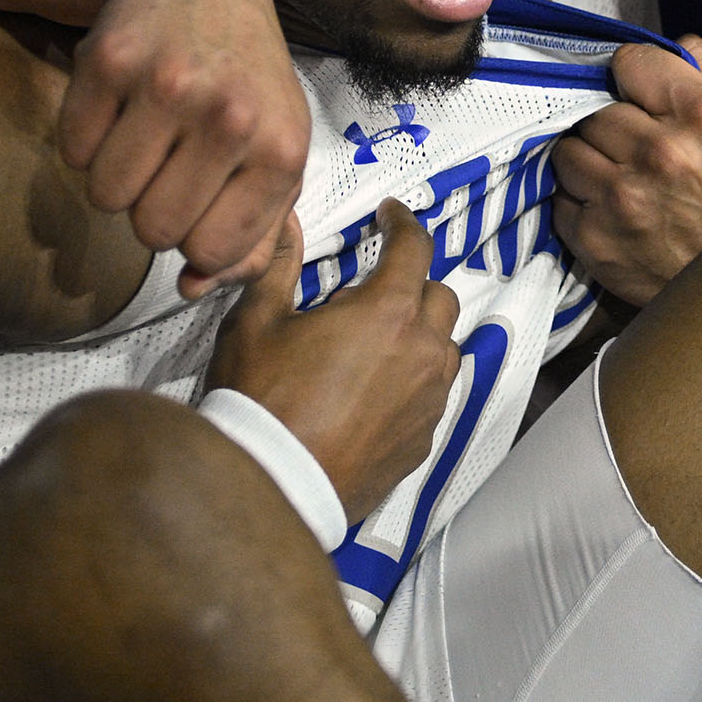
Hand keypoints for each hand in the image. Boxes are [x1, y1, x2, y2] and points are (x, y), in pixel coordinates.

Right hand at [62, 0, 309, 294]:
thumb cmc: (246, 81)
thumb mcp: (276, 152)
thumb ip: (253, 234)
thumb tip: (195, 287)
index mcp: (281, 148)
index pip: (213, 251)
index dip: (197, 236)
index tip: (205, 198)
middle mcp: (230, 116)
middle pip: (154, 232)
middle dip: (152, 209)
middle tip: (170, 161)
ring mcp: (167, 85)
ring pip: (106, 198)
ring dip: (116, 177)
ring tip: (146, 131)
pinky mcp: (108, 61)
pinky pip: (72, 152)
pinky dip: (85, 139)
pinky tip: (119, 104)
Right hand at [208, 201, 460, 523]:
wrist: (271, 484)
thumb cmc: (262, 401)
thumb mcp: (257, 322)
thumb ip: (279, 265)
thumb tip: (287, 223)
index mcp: (387, 312)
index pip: (415, 248)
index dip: (403, 224)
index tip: (391, 216)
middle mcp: (421, 352)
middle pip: (440, 298)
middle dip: (412, 285)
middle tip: (369, 293)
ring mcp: (428, 400)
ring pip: (443, 349)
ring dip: (419, 335)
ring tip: (372, 345)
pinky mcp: (422, 440)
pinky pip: (431, 396)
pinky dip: (412, 382)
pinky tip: (372, 392)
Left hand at [552, 39, 701, 304]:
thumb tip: (669, 44)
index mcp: (701, 114)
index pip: (628, 61)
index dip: (633, 74)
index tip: (638, 92)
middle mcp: (658, 152)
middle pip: (594, 106)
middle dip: (610, 118)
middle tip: (629, 137)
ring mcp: (621, 197)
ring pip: (569, 147)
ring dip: (588, 156)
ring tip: (614, 169)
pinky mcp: (594, 236)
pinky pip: (561, 195)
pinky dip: (580, 198)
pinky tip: (608, 204)